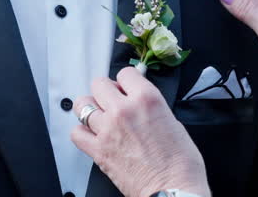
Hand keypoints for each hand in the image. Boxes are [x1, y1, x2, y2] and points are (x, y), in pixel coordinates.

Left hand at [71, 67, 210, 196]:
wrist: (174, 191)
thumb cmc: (181, 165)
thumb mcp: (175, 123)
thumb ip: (154, 109)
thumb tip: (143, 106)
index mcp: (147, 99)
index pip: (126, 73)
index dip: (127, 81)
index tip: (127, 88)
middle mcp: (124, 110)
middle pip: (99, 84)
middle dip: (106, 91)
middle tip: (113, 101)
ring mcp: (108, 130)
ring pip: (83, 105)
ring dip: (91, 109)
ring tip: (100, 117)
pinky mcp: (98, 151)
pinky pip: (76, 133)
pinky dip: (82, 133)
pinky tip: (92, 135)